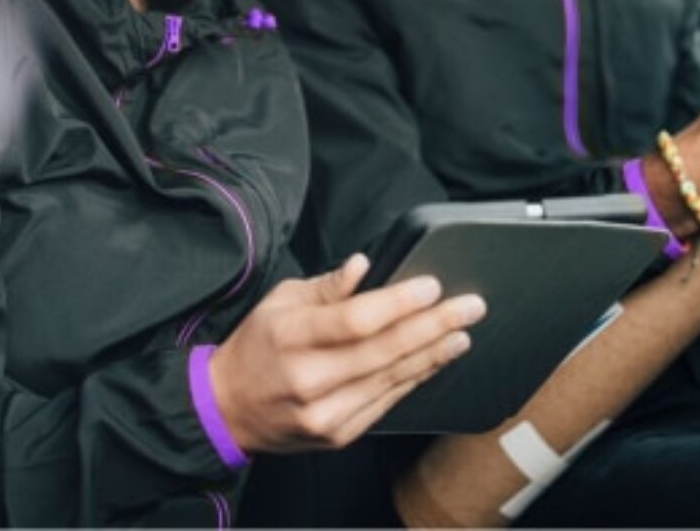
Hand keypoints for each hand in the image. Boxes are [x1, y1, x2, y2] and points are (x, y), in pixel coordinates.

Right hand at [206, 254, 485, 453]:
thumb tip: (364, 265)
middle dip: (434, 326)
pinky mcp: (338, 434)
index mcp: (290, 336)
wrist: (229, 408)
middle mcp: (309, 378)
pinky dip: (414, 378)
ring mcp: (325, 412)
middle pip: (383, 351)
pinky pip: (386, 402)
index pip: (355, 319)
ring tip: (462, 333)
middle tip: (470, 307)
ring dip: (433, 354)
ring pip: (391, 380)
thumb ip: (327, 286)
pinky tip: (434, 360)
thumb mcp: (280, 300)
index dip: (399, 303)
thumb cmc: (258, 346)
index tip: (432, 286)